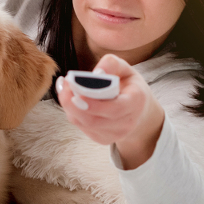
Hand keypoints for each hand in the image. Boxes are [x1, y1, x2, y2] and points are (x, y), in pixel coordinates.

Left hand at [56, 54, 164, 169]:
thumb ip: (112, 64)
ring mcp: (114, 134)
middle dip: (73, 103)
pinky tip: (69, 97)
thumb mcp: (126, 69)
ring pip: (84, 123)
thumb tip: (97, 72)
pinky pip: (81, 126)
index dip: (94, 104)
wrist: (139, 110)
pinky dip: (71, 111)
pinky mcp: (102, 138)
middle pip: (93, 120)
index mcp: (135, 103)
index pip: (115, 109)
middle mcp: (126, 123)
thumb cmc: (129, 86)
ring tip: (64, 87)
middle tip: (65, 83)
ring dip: (69, 106)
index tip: (76, 92)